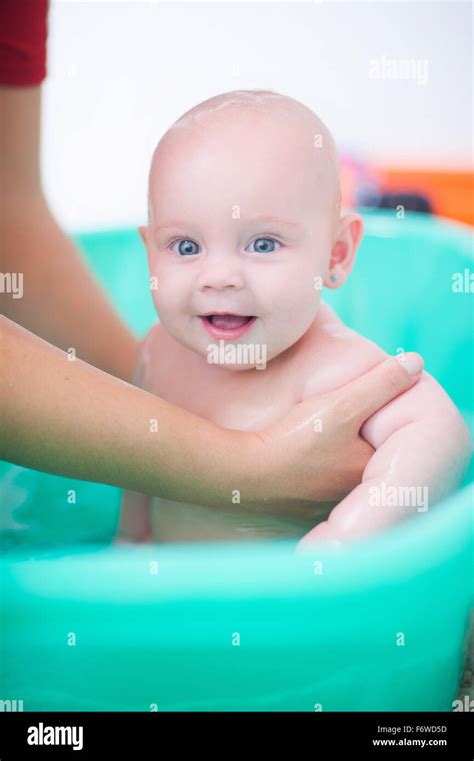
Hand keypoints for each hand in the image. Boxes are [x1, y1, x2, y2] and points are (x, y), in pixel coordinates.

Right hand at [251, 354, 422, 514]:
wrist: (243, 474)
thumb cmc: (296, 439)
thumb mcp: (343, 405)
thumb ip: (380, 384)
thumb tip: (416, 362)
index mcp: (366, 473)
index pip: (386, 445)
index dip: (380, 424)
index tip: (369, 408)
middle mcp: (348, 495)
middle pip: (361, 462)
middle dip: (359, 443)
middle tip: (344, 421)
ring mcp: (320, 504)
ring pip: (336, 476)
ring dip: (334, 459)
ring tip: (322, 438)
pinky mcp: (294, 508)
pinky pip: (311, 487)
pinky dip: (310, 473)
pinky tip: (297, 460)